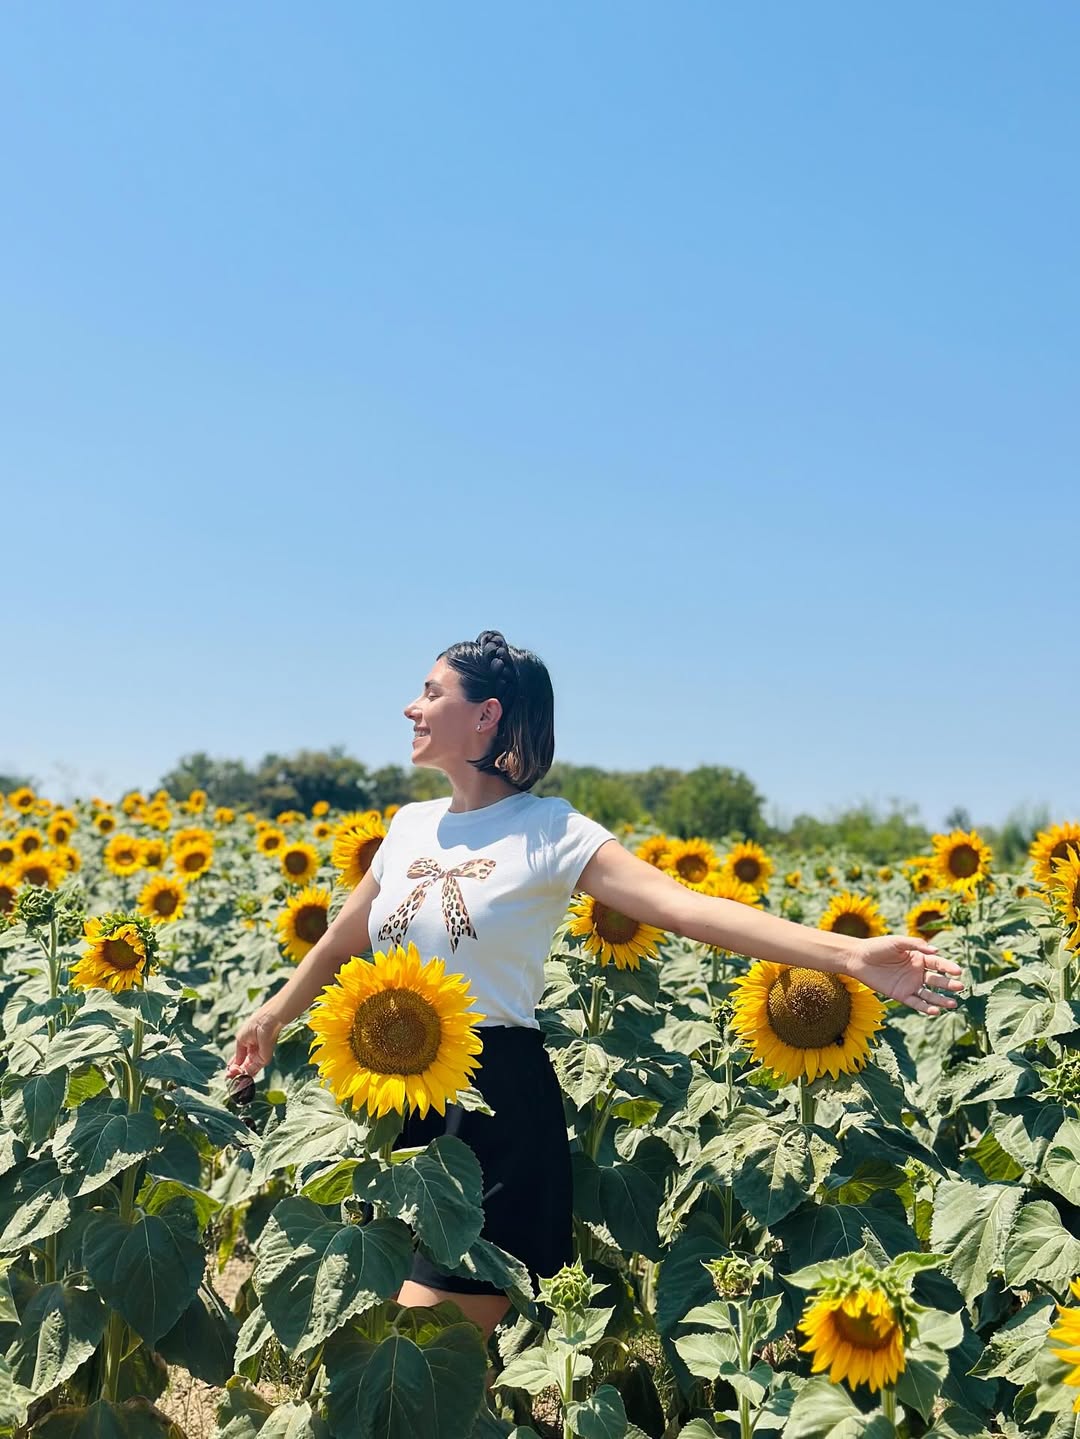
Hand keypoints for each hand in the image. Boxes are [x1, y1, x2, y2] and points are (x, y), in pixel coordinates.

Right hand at [226, 1006, 284, 1078]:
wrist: (270, 1019)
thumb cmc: (256, 1023)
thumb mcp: (242, 1039)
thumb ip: (240, 1054)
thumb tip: (235, 1065)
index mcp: (248, 1045)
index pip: (239, 1059)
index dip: (234, 1066)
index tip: (228, 1074)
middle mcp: (255, 1052)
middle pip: (245, 1066)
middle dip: (237, 1072)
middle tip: (230, 1079)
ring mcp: (260, 1055)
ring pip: (249, 1069)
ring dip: (241, 1074)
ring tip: (233, 1080)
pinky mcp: (265, 1057)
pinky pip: (255, 1067)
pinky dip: (247, 1072)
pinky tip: (240, 1075)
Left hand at [849, 935, 964, 1014]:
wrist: (857, 959)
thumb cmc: (877, 947)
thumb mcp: (897, 942)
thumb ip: (916, 945)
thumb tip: (936, 951)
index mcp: (919, 958)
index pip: (938, 964)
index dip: (948, 967)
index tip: (958, 971)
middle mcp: (917, 972)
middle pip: (937, 980)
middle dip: (949, 984)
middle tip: (960, 987)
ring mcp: (910, 985)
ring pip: (930, 994)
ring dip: (941, 999)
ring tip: (953, 1003)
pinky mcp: (901, 995)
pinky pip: (916, 1003)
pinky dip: (926, 1007)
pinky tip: (935, 1011)